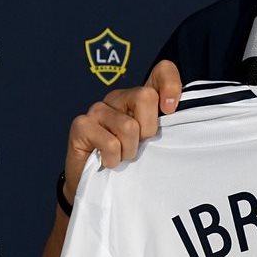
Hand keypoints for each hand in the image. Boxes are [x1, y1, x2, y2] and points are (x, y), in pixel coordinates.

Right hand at [62, 60, 182, 201]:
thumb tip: (175, 111)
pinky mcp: (81, 124)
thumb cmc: (129, 162)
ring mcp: (98, 109)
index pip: (162, 71)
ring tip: (122, 156)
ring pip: (128, 126)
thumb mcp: (155, 144)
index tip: (170, 109)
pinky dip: (113, 159)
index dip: (171, 85)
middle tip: (139, 146)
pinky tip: (108, 161)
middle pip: (145, 96)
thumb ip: (168, 126)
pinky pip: (110, 143)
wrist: (96, 185)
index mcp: (140, 98)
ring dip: (129, 151)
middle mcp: (118, 97)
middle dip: (148, 130)